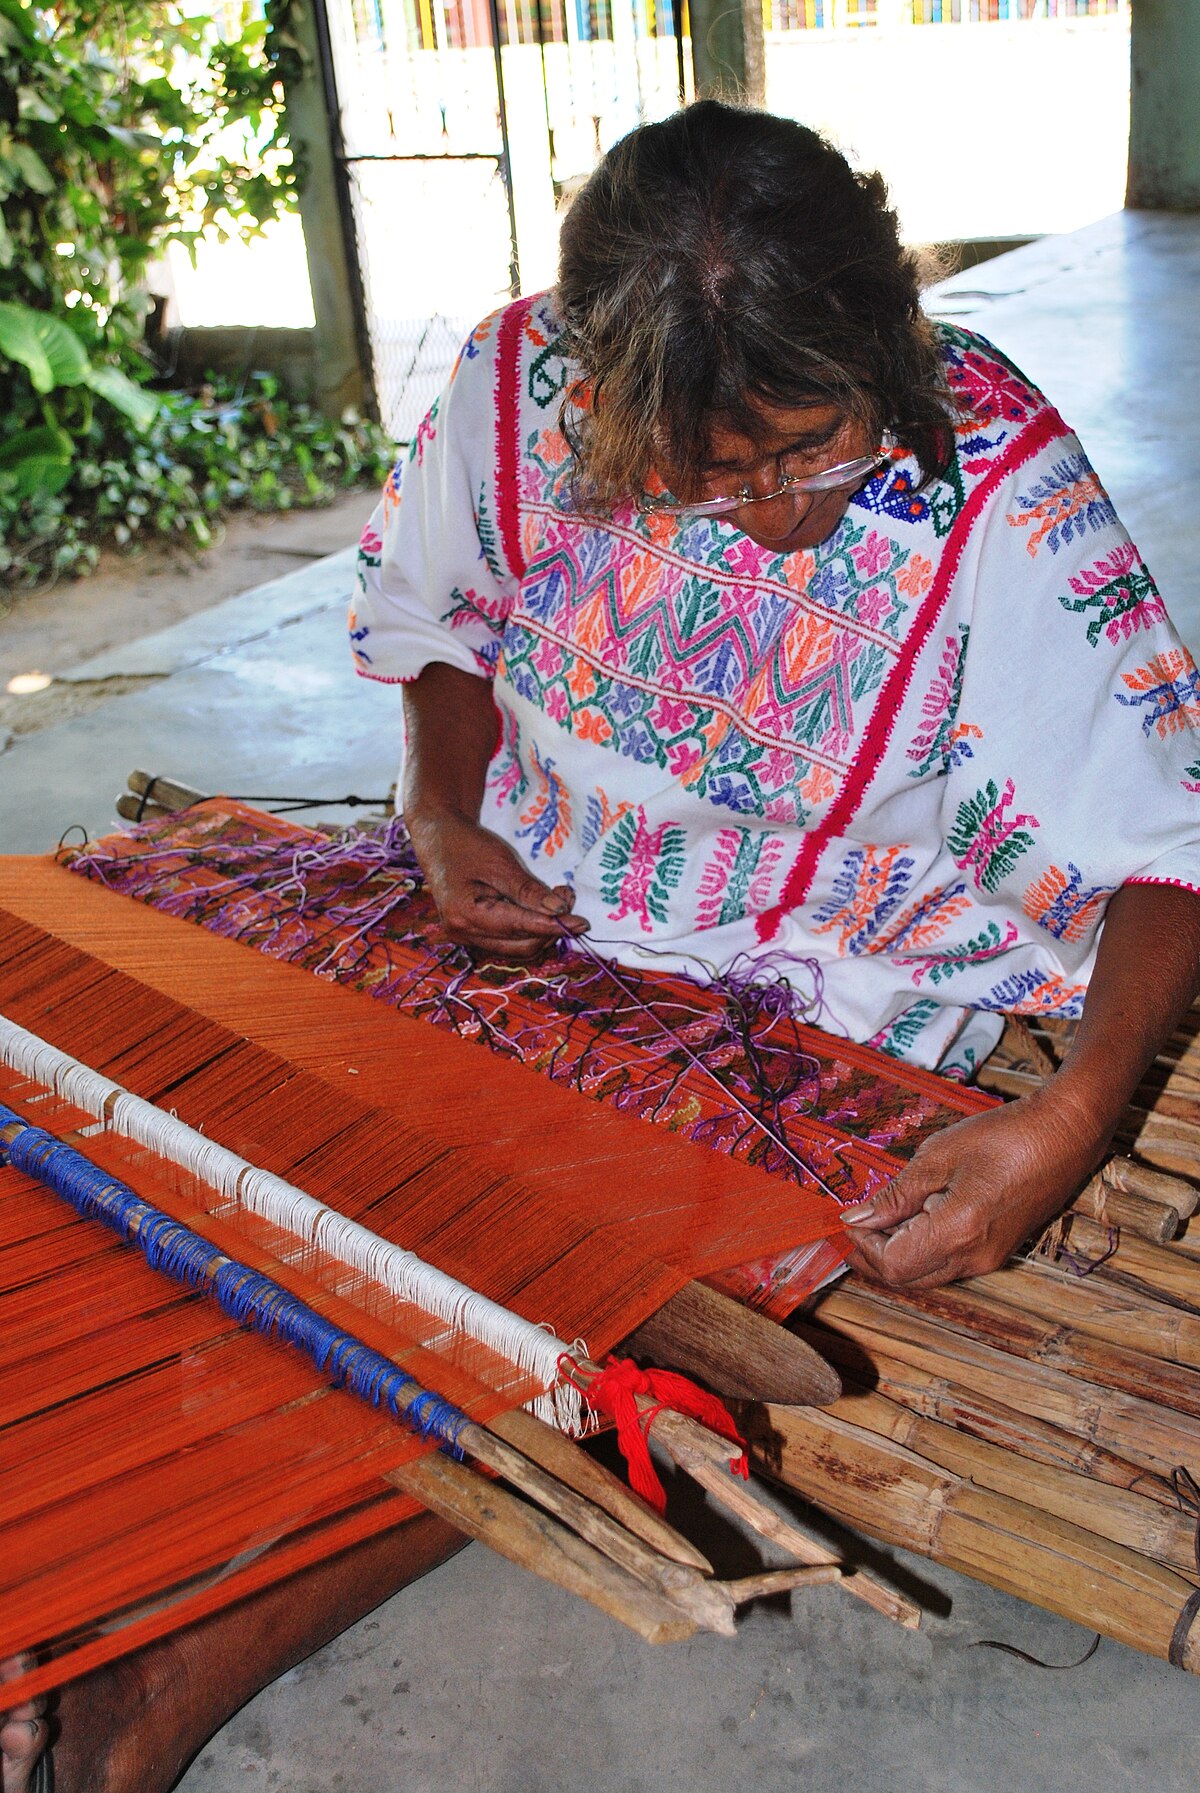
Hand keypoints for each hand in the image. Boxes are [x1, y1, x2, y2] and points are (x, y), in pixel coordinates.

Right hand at [407, 808, 589, 960]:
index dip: (554, 926)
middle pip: (521, 945)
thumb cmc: (466, 845)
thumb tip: (560, 912)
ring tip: (557, 900)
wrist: (437, 837)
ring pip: (517, 947)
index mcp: (466, 915)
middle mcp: (463, 933)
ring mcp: (466, 937)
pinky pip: (508, 941)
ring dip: (542, 930)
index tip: (582, 922)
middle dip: (550, 927)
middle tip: (567, 898)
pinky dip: (528, 929)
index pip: (521, 928)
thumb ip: (529, 891)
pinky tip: (539, 908)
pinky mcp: (472, 934)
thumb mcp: (500, 863)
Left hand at [840, 1087, 1106, 1288]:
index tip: (849, 1219)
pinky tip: (918, 1215)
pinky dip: (924, 1248)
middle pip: (909, 1278)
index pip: (894, 1265)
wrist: (1066, 1134)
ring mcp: (990, 1259)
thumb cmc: (1005, 1137)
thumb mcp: (939, 1156)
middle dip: (876, 1256)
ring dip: (900, 1252)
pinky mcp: (999, 1251)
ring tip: (886, 1214)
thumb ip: (897, 1194)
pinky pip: (950, 1263)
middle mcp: (974, 1258)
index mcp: (957, 1233)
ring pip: (929, 1274)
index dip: (864, 1247)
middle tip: (858, 1222)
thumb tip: (858, 1217)